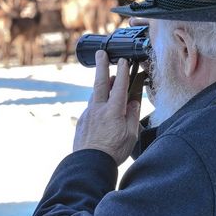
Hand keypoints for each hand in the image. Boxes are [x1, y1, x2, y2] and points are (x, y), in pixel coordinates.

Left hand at [73, 50, 140, 165]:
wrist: (89, 163)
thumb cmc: (113, 151)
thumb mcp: (130, 135)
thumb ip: (132, 116)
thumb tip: (133, 103)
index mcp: (113, 111)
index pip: (119, 86)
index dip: (123, 72)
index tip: (123, 60)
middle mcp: (98, 108)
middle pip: (100, 82)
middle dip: (101, 65)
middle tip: (100, 53)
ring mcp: (88, 114)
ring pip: (95, 95)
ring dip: (102, 86)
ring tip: (109, 82)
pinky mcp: (82, 121)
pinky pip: (91, 107)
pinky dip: (97, 103)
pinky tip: (102, 109)